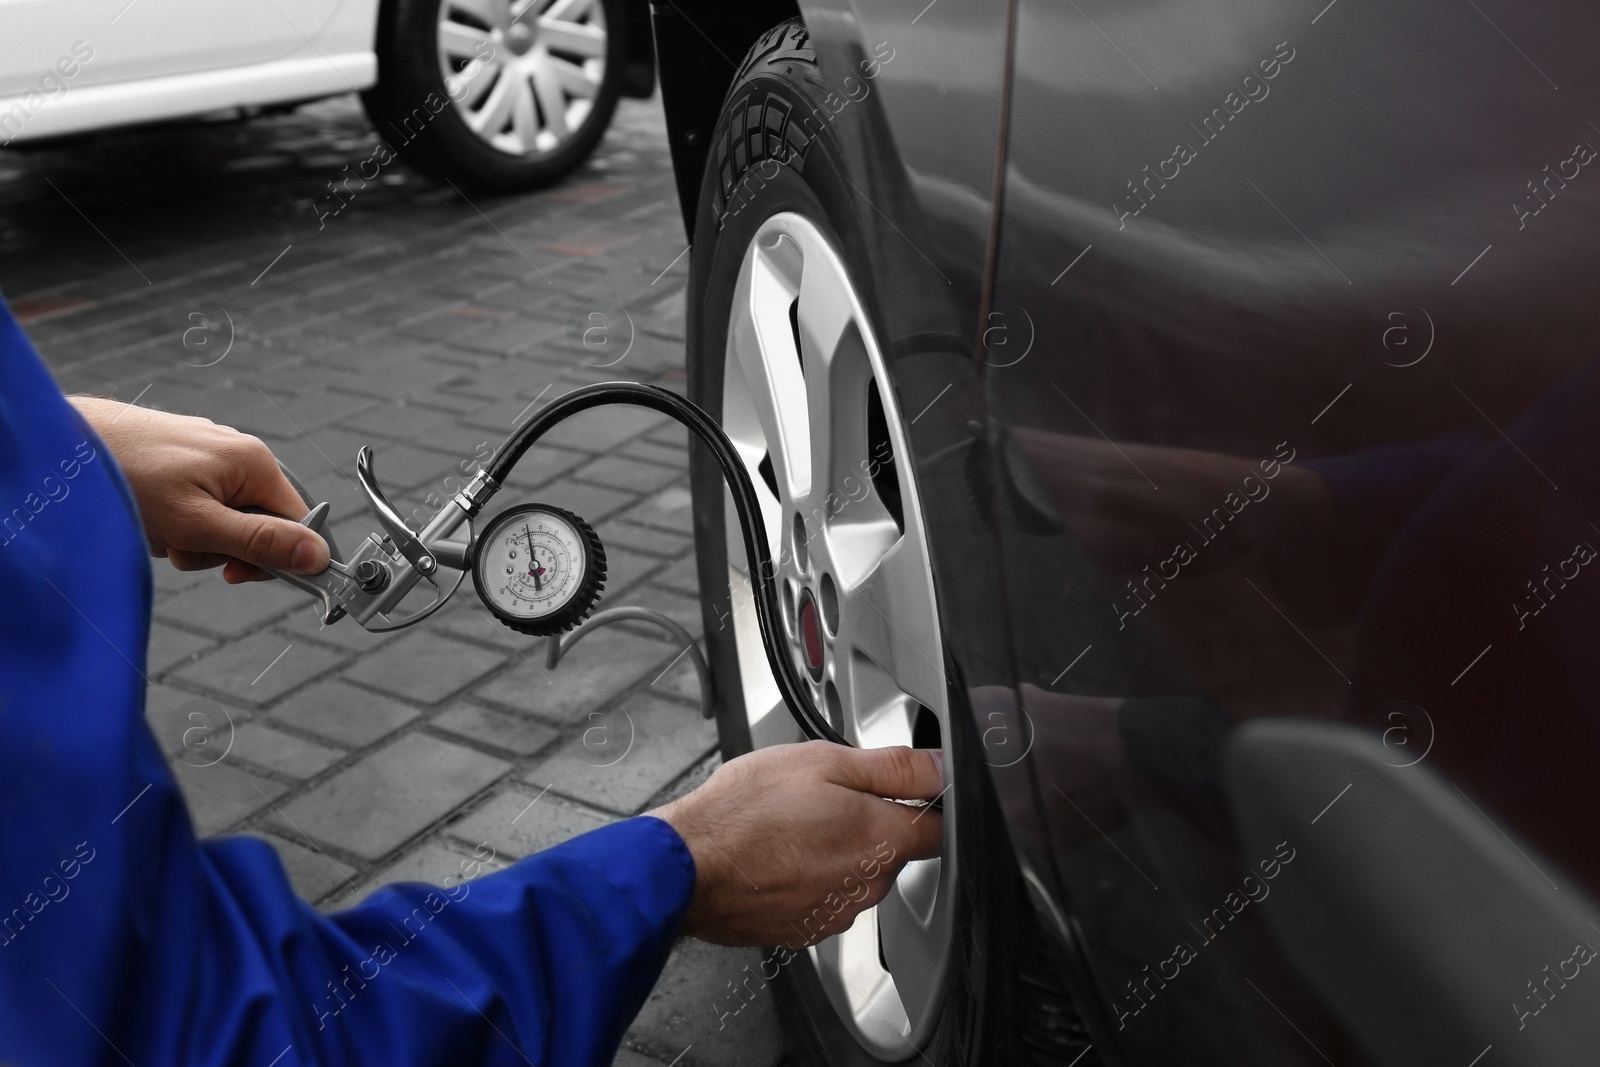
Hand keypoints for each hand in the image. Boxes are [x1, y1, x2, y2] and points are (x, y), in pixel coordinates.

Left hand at [70, 398, 328, 582]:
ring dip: (194, 537)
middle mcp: (240, 452)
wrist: (68, 445)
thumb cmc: (128, 478)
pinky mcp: (186, 459)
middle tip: (184, 547)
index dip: (274, 556)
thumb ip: (260, 542)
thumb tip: (316, 556)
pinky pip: (201, 503)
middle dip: (221, 546)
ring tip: (160, 527)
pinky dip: (179, 519)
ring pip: (225, 517)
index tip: (236, 574)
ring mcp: (211, 454)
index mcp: (255, 462)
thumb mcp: (199, 525)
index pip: (296, 522)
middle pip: (257, 522)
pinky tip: (154, 513)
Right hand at [649, 741, 944, 947]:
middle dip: (871, 821)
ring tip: (793, 823)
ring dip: (837, 848)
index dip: (928, 802)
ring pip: (856, 873)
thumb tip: (939, 767)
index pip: (941, 829)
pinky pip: (824, 896)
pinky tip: (778, 852)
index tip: (906, 787)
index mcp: (882, 840)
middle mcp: (868, 886)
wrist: (688, 866)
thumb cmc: (745, 813)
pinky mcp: (806, 929)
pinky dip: (809, 875)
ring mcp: (837, 913)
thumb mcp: (823, 762)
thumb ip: (893, 767)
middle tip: (824, 795)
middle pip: (893, 849)